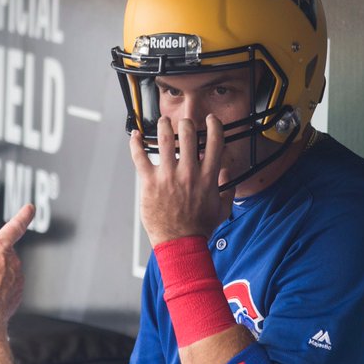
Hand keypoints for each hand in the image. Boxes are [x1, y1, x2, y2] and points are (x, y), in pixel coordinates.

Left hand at [130, 115, 232, 246]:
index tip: (210, 120)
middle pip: (188, 133)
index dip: (214, 125)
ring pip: (164, 139)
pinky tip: (136, 135)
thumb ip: (227, 189)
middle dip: (186, 123)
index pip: (214, 141)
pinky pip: (139, 156)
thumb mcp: (222, 209)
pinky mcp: (150, 182)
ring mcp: (168, 176)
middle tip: (183, 123)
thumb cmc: (199, 228)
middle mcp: (188, 172)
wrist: (181, 243)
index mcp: (207, 177)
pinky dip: (136, 143)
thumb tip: (227, 173)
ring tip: (163, 122)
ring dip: (163, 125)